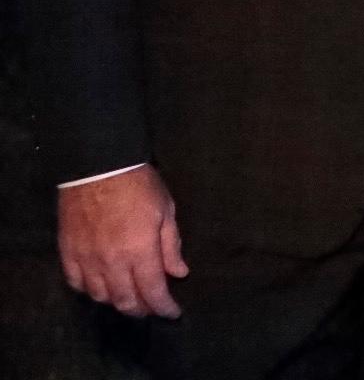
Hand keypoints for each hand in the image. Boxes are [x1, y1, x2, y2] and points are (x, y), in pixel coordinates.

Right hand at [57, 165, 187, 317]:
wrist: (99, 167)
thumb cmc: (139, 185)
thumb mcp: (166, 211)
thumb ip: (171, 246)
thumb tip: (179, 272)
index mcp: (140, 251)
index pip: (153, 292)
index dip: (164, 307)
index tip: (172, 313)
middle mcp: (112, 262)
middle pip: (125, 300)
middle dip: (141, 310)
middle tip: (152, 308)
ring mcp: (87, 259)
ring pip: (100, 296)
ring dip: (116, 302)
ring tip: (129, 297)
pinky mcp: (68, 252)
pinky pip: (76, 283)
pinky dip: (90, 290)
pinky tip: (101, 286)